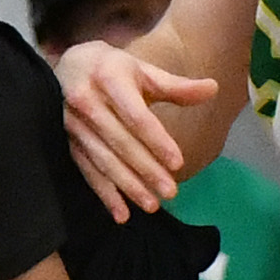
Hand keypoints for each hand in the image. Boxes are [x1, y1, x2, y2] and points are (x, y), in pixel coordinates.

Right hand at [57, 39, 214, 220]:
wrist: (67, 66)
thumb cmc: (114, 70)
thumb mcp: (144, 72)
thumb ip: (176, 86)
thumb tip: (213, 88)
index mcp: (109, 78)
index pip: (136, 115)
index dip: (156, 140)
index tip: (178, 163)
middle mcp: (86, 100)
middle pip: (120, 141)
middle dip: (146, 169)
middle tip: (170, 192)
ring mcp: (72, 123)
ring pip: (103, 160)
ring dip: (127, 185)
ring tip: (152, 205)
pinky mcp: (65, 141)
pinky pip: (86, 170)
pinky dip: (104, 194)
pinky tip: (121, 214)